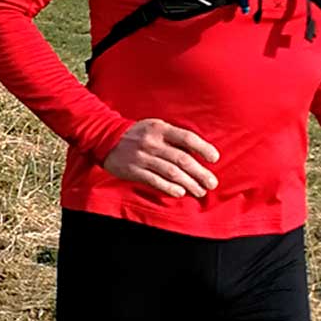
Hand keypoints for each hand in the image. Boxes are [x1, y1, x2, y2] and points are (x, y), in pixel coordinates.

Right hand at [102, 118, 219, 198]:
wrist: (105, 137)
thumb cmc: (137, 134)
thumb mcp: (155, 127)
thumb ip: (174, 137)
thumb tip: (198, 152)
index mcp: (160, 129)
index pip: (187, 138)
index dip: (203, 148)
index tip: (215, 159)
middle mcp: (152, 143)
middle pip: (182, 159)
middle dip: (200, 173)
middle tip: (212, 183)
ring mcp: (142, 157)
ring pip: (171, 172)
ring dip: (188, 183)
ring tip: (200, 191)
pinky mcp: (133, 170)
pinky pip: (154, 181)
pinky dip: (169, 188)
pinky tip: (180, 193)